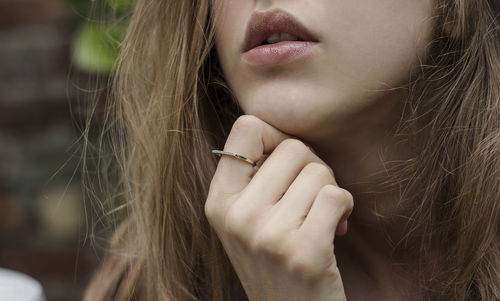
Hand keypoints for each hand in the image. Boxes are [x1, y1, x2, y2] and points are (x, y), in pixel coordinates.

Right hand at [205, 115, 353, 300]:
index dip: (277, 137)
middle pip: (292, 147)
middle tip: (310, 198)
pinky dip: (345, 206)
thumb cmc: (276, 260)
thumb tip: (280, 129)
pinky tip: (337, 227)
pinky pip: (335, 195)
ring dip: (330, 190)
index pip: (247, 126)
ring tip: (321, 219)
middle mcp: (236, 216)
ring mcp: (266, 235)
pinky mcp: (302, 252)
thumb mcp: (247, 219)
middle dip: (312, 167)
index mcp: (218, 201)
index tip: (287, 165)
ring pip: (318, 171)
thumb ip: (254, 176)